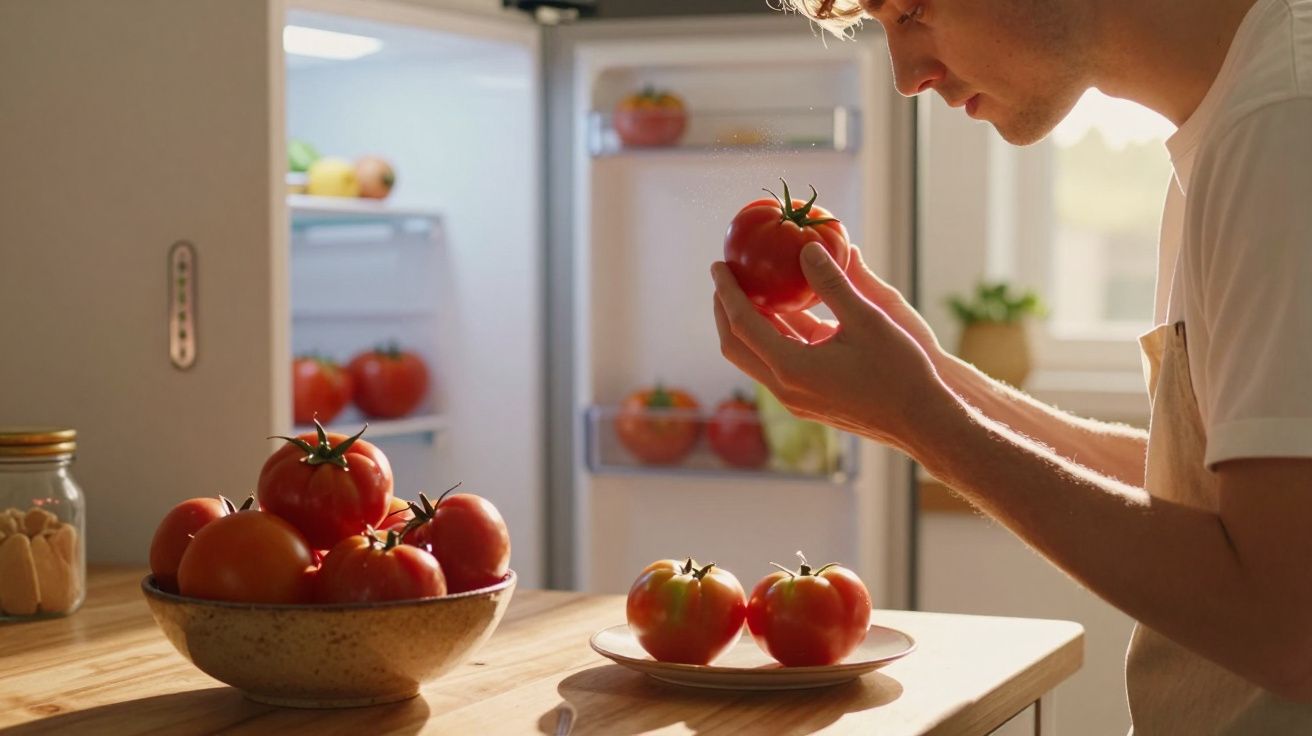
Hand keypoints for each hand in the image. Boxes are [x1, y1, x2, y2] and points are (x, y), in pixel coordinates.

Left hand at [711, 242, 952, 450]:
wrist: (921, 422)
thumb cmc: (900, 371)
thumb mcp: (867, 319)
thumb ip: (832, 284)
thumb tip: (806, 248)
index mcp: (792, 367)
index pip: (742, 323)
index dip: (727, 291)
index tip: (718, 264)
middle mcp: (785, 388)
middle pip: (735, 345)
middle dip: (724, 309)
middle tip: (725, 277)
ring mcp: (795, 399)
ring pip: (754, 358)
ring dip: (746, 325)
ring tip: (749, 291)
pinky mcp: (808, 401)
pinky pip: (775, 365)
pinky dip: (769, 338)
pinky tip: (783, 315)